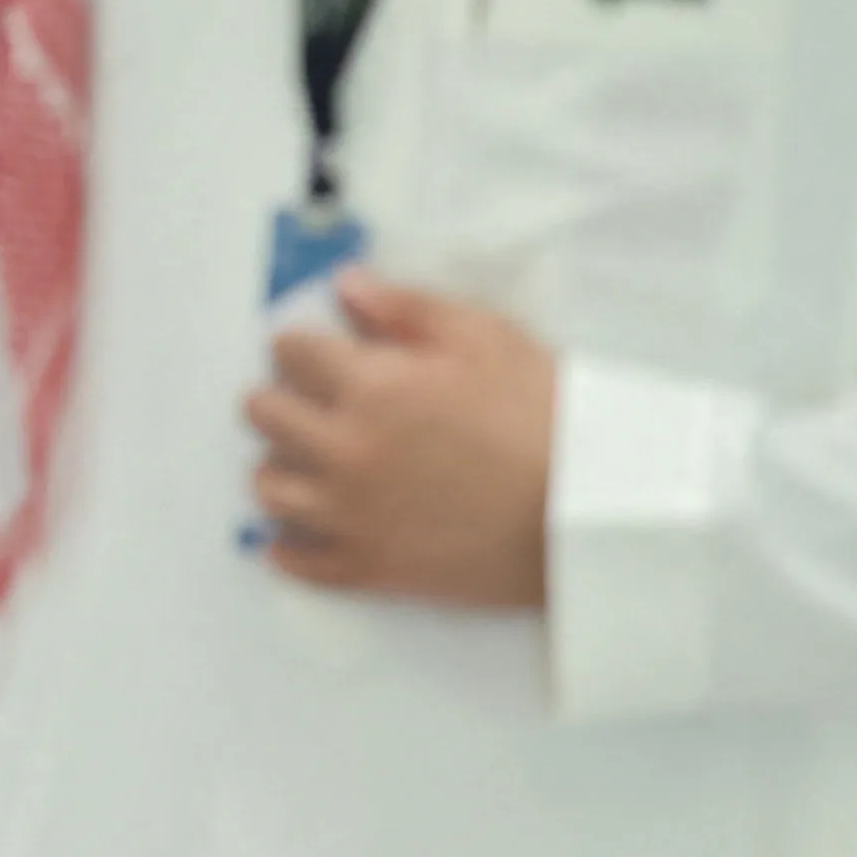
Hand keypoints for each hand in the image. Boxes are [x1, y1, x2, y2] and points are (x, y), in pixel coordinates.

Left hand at [243, 271, 557, 605]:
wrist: (593, 516)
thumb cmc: (547, 420)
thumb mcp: (484, 338)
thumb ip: (404, 307)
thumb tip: (345, 286)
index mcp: (369, 388)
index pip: (288, 352)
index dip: (304, 344)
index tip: (323, 351)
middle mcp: (346, 452)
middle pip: (263, 415)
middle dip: (284, 396)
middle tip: (316, 400)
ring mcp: (354, 516)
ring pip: (268, 488)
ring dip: (282, 466)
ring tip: (313, 459)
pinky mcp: (373, 570)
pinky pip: (298, 561)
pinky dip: (290, 543)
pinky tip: (302, 529)